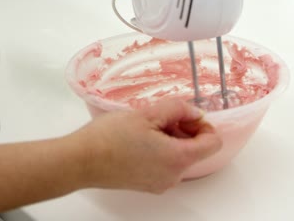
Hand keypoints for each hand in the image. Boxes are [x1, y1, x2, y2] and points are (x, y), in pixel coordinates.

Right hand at [72, 100, 222, 193]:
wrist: (80, 161)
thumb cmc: (109, 138)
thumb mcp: (147, 113)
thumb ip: (178, 109)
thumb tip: (195, 112)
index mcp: (178, 158)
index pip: (213, 143)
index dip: (203, 125)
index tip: (185, 116)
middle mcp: (173, 176)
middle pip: (195, 150)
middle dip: (183, 130)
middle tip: (159, 118)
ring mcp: (160, 183)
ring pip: (179, 157)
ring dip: (171, 139)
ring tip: (145, 129)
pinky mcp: (148, 184)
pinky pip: (166, 165)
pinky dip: (160, 151)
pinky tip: (139, 141)